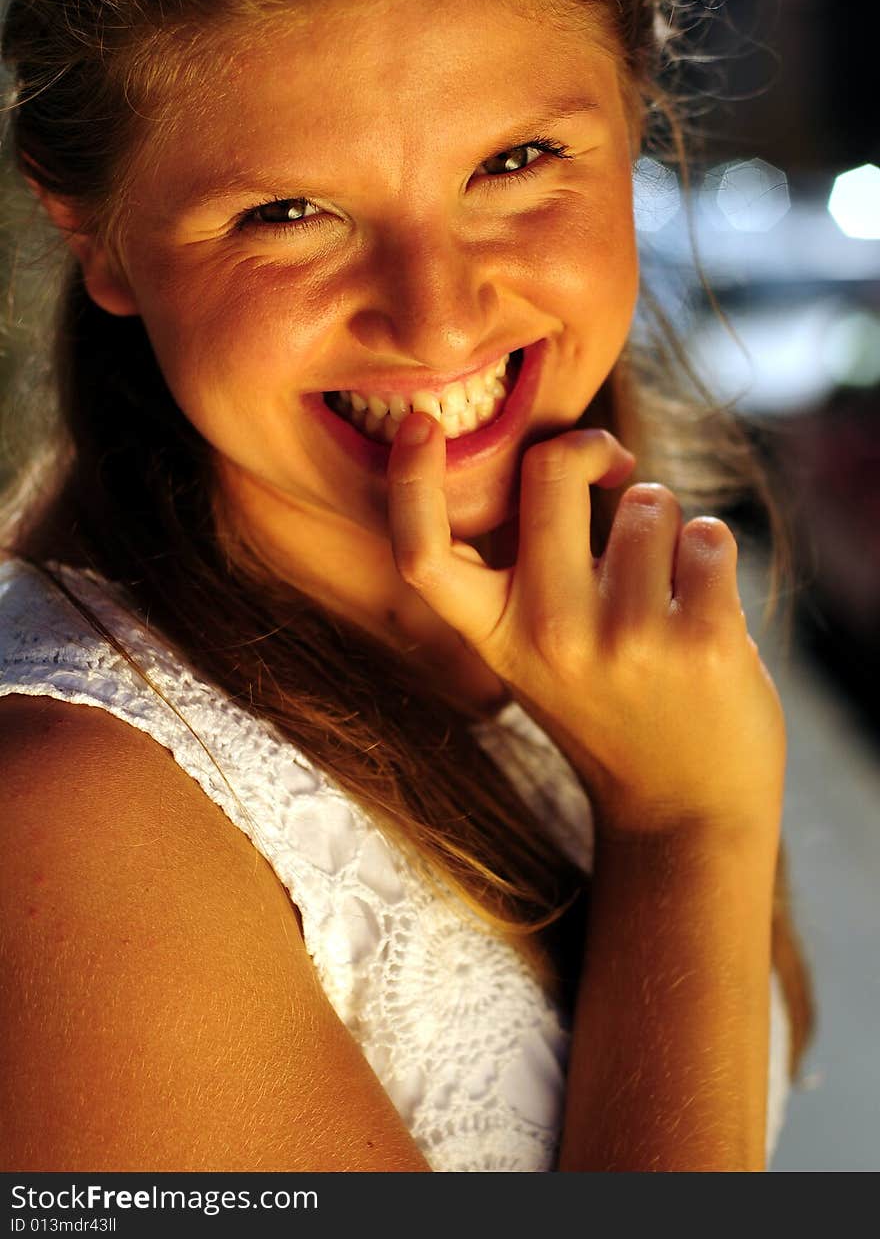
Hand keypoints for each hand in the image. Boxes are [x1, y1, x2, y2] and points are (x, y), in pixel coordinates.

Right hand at [386, 416, 784, 837]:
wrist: (685, 814)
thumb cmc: (612, 710)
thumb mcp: (538, 657)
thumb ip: (532, 575)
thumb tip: (565, 460)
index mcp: (497, 637)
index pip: (425, 556)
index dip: (411, 481)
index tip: (419, 423)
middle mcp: (550, 634)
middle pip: (550, 474)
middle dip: (592, 449)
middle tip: (614, 466)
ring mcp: (627, 638)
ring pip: (650, 501)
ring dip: (667, 524)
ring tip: (665, 586)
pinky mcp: (703, 640)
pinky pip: (708, 536)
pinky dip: (711, 553)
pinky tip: (704, 605)